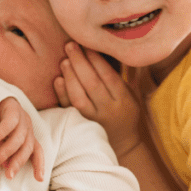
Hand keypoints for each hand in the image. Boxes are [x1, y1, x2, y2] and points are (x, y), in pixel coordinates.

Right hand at [0, 97, 43, 180]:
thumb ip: (2, 151)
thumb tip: (5, 166)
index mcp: (26, 134)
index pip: (37, 150)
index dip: (39, 164)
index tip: (39, 179)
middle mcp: (27, 126)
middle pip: (28, 147)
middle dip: (18, 162)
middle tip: (8, 175)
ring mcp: (21, 116)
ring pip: (18, 138)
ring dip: (6, 152)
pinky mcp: (12, 107)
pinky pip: (10, 122)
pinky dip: (2, 133)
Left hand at [54, 42, 143, 157]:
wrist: (122, 146)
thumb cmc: (126, 114)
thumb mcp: (133, 95)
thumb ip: (126, 75)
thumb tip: (121, 48)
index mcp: (123, 100)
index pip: (109, 76)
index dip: (97, 59)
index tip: (88, 43)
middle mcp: (108, 110)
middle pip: (92, 84)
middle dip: (80, 62)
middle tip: (70, 45)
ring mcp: (92, 120)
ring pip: (79, 97)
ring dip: (70, 77)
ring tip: (64, 60)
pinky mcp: (78, 126)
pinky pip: (68, 110)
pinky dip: (62, 95)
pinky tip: (58, 80)